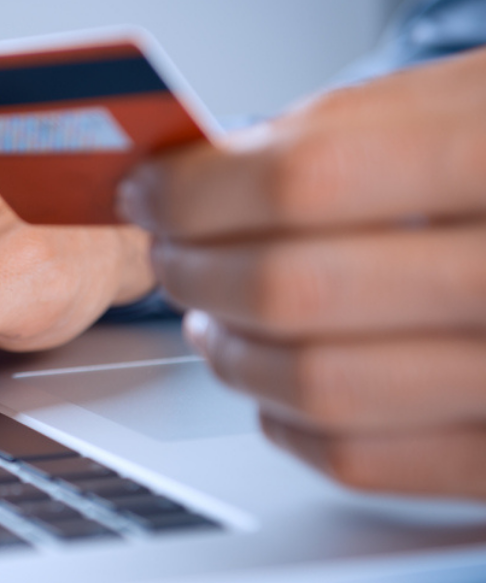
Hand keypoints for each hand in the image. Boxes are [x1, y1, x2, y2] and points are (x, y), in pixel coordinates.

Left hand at [120, 49, 485, 499]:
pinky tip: (272, 382)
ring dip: (229, 350)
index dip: (200, 186)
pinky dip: (284, 422)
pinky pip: (361, 460)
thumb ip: (354, 127)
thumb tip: (207, 169)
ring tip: (208, 311)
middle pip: (294, 288)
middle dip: (195, 266)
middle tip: (169, 245)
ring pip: (317, 386)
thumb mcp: (483, 99)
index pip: (307, 177)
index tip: (152, 186)